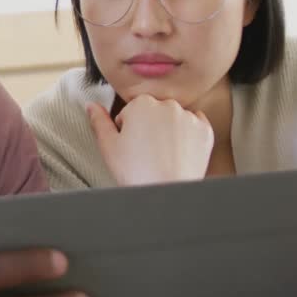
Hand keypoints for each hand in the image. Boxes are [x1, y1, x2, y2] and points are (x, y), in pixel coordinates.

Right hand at [86, 95, 213, 185]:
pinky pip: (195, 125)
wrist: (167, 193)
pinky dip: (188, 135)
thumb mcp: (108, 146)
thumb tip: (91, 106)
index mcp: (141, 103)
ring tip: (162, 155)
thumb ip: (99, 121)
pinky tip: (178, 151)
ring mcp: (188, 116)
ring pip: (174, 117)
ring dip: (168, 129)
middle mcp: (167, 104)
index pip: (131, 110)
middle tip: (145, 152)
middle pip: (153, 111)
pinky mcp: (205, 129)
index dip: (127, 129)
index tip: (130, 145)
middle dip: (148, 126)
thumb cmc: (137, 173)